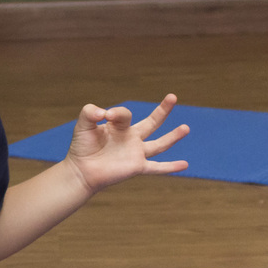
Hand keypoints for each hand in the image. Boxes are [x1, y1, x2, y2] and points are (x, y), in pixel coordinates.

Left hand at [65, 94, 189, 194]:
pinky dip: (171, 167)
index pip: (125, 114)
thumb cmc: (81, 147)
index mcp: (120, 127)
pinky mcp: (137, 167)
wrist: (81, 171)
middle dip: (162, 110)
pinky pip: (157, 168)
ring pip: (159, 144)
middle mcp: (131, 138)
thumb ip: (90, 112)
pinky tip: (185, 165)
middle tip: (173, 96)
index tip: (105, 116)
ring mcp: (136, 153)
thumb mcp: (83, 124)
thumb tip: (103, 112)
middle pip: (152, 122)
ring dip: (173, 137)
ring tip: (186, 128)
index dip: (116, 113)